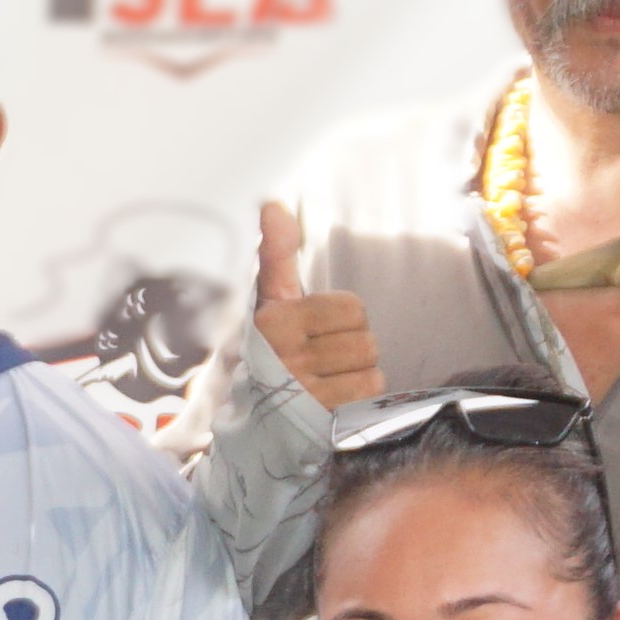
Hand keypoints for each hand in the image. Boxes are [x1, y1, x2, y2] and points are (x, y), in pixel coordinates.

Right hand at [253, 201, 382, 411]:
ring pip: (369, 366)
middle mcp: (287, 354)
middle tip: (324, 355)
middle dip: (351, 347)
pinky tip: (334, 395)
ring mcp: (303, 388)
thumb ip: (276, 252)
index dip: (342, 317)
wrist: (249, 414)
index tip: (317, 328)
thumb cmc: (268, 347)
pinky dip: (357, 394)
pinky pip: (367, 391)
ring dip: (356, 373)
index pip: (353, 309)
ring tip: (329, 376)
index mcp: (276, 318)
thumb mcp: (270, 299)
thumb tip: (272, 204)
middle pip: (365, 340)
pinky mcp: (318, 415)